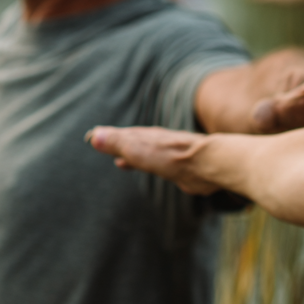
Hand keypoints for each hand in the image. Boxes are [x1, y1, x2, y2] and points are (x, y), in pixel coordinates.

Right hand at [85, 126, 220, 194]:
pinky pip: (158, 163)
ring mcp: (170, 153)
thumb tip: (94, 135)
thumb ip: (119, 143)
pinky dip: (149, 164)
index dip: (108, 136)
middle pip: (134, 141)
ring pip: (147, 152)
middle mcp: (158, 142)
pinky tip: (151, 168)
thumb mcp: (141, 150)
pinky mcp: (181, 167)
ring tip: (121, 160)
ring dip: (133, 154)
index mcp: (146, 137)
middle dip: (119, 143)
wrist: (211, 163)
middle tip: (104, 143)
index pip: (122, 135)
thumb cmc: (175, 157)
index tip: (93, 136)